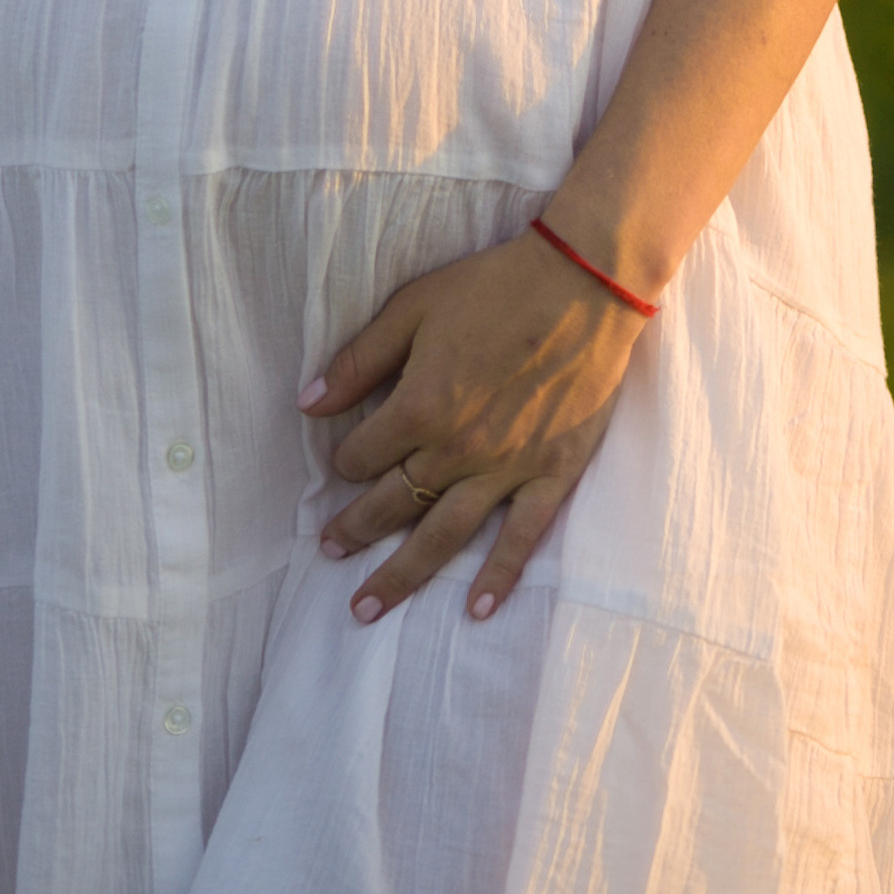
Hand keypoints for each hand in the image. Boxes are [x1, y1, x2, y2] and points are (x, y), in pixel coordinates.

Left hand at [300, 232, 645, 619]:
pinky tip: (477, 609)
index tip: (343, 462)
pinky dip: (498, 576)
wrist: (585, 284)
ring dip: (402, 575)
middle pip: (392, 504)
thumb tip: (307, 402)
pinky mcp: (551, 475)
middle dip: (355, 531)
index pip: (363, 455)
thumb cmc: (496, 287)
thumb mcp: (414, 307)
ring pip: (442, 536)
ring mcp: (506, 469)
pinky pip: (521, 537)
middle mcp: (458, 450)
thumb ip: (359, 359)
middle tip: (329, 553)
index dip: (345, 460)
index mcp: (421, 407)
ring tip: (367, 607)